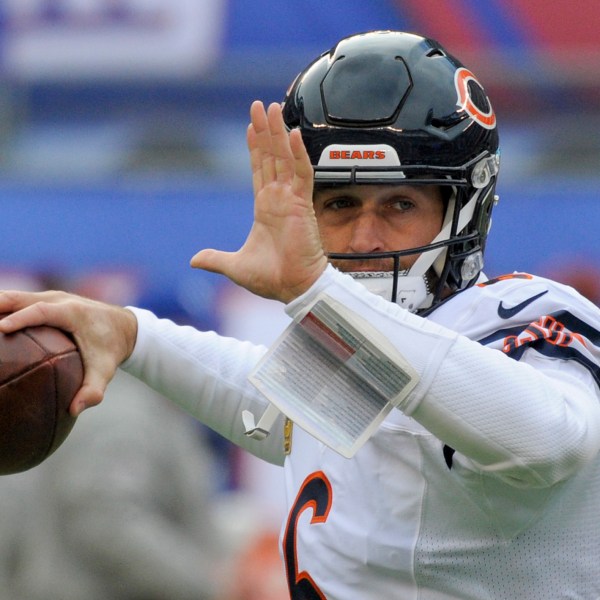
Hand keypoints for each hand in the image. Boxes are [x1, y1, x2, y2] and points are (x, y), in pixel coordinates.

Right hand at [0, 290, 137, 415]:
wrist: (124, 327)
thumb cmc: (112, 349)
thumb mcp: (106, 370)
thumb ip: (93, 390)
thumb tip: (75, 410)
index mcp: (72, 311)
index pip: (41, 310)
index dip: (20, 317)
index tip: (0, 328)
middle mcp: (59, 298)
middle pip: (19, 297)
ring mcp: (50, 296)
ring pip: (13, 296)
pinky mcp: (44, 300)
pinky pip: (16, 302)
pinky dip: (0, 310)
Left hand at [190, 101, 327, 302]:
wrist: (294, 288)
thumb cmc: (273, 278)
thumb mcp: (235, 266)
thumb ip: (215, 259)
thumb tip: (194, 260)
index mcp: (265, 208)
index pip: (259, 170)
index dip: (255, 148)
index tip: (250, 127)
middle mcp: (279, 199)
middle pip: (271, 157)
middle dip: (265, 131)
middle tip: (261, 106)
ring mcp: (292, 200)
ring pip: (285, 158)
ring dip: (278, 133)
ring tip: (273, 108)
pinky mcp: (303, 205)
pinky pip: (302, 174)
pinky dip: (298, 154)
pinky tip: (292, 134)